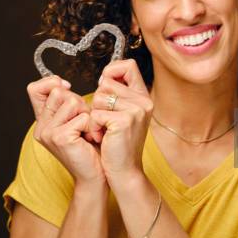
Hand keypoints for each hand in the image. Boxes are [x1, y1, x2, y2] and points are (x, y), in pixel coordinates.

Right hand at [26, 75, 105, 185]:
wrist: (94, 175)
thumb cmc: (89, 146)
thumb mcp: (75, 119)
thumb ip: (65, 102)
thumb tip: (62, 83)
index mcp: (41, 121)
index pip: (34, 88)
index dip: (51, 83)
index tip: (68, 89)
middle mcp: (41, 127)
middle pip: (59, 92)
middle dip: (79, 102)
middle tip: (84, 124)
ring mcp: (48, 132)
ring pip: (72, 101)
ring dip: (87, 114)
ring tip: (87, 131)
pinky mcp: (60, 138)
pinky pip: (83, 117)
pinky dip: (92, 125)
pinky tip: (90, 139)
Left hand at [89, 59, 152, 185]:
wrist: (124, 171)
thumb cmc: (118, 143)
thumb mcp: (123, 114)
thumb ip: (119, 94)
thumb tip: (104, 78)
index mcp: (143, 96)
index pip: (128, 65)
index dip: (112, 71)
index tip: (104, 86)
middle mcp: (143, 101)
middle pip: (107, 83)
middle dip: (97, 101)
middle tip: (105, 120)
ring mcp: (136, 110)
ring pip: (99, 97)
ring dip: (94, 115)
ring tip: (103, 130)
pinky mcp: (124, 121)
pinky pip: (96, 114)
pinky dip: (93, 127)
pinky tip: (101, 137)